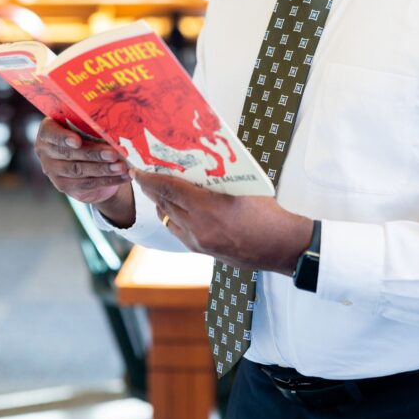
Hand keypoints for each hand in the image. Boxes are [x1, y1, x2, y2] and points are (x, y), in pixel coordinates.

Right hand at [34, 118, 134, 225]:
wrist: (84, 159)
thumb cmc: (85, 134)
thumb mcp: (84, 125)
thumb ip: (91, 125)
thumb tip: (114, 128)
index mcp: (47, 131)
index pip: (51, 134)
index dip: (63, 138)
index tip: (77, 141)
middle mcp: (45, 151)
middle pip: (69, 154)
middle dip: (94, 154)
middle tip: (113, 154)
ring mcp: (53, 171)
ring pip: (79, 171)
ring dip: (103, 169)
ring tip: (121, 167)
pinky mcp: (64, 186)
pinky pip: (88, 184)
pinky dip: (108, 180)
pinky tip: (123, 176)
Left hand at [132, 170, 313, 274]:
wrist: (281, 247)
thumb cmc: (268, 215)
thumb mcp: (243, 188)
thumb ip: (217, 180)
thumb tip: (200, 166)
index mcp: (207, 209)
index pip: (169, 189)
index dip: (150, 179)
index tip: (138, 170)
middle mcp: (197, 228)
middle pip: (164, 204)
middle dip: (152, 189)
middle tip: (144, 175)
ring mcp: (198, 243)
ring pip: (168, 219)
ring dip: (161, 203)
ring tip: (158, 189)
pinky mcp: (202, 251)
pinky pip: (177, 231)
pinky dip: (172, 217)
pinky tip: (175, 209)